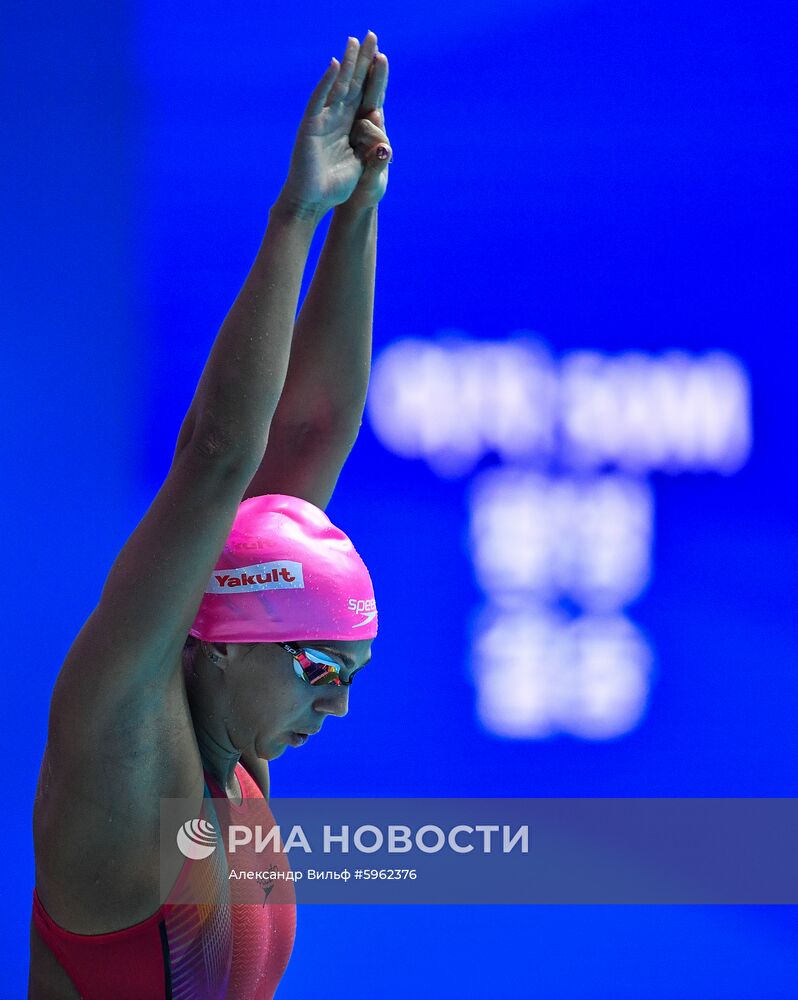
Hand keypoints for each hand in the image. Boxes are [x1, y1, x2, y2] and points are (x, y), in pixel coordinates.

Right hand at [278, 32, 387, 217]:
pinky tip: (335, 65)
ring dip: (348, 63)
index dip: (373, 77)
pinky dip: (327, 82)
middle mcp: (338, 119)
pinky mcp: (311, 126)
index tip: (382, 55)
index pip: (365, 96)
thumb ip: (373, 157)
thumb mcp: (362, 170)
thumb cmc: (335, 188)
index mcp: (351, 128)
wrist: (312, 202)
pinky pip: (321, 100)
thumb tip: (385, 147)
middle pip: (353, 83)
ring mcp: (324, 120)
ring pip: (338, 86)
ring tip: (354, 40)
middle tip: (371, 34)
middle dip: (363, 59)